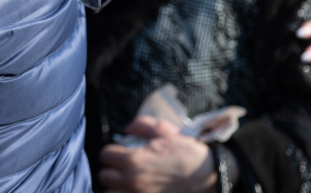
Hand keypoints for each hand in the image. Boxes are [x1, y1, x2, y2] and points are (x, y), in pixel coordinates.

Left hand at [99, 116, 214, 192]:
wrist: (207, 174)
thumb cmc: (186, 153)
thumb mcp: (165, 131)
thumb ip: (141, 124)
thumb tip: (126, 128)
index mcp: (134, 160)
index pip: (104, 155)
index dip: (112, 151)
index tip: (119, 151)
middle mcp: (132, 181)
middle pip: (103, 176)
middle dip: (111, 168)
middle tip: (123, 166)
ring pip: (110, 192)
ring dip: (115, 186)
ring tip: (127, 180)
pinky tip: (133, 189)